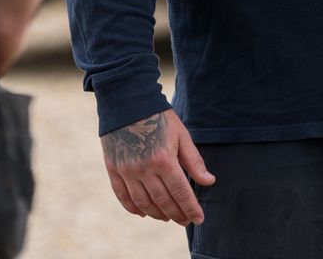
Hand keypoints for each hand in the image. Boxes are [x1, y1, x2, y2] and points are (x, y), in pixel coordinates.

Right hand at [101, 108, 214, 225]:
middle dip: (177, 214)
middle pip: (164, 201)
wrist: (127, 102)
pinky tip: (144, 213)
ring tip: (168, 218)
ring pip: (144, 203)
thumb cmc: (159, 117)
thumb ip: (194, 161)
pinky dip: (134, 208)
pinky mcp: (113, 170)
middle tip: (186, 221)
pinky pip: (123, 196)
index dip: (191, 208)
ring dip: (158, 214)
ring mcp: (127, 171)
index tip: (199, 219)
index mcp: (164, 160)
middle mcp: (144, 169)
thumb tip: (209, 182)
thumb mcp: (181, 135)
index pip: (181, 193)